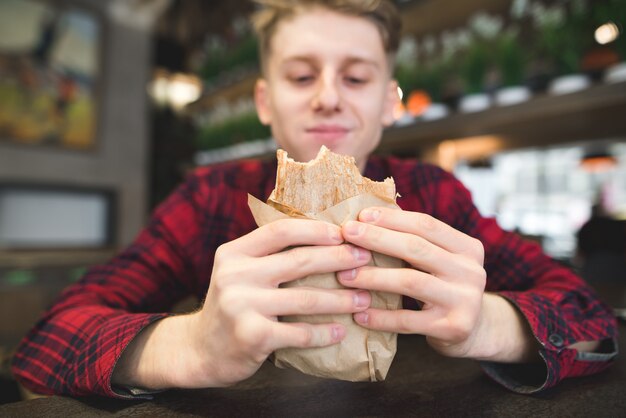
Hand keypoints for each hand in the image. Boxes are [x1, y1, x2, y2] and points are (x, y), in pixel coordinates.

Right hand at [113, 218, 373, 389]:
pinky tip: (341, 331)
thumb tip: (322, 235)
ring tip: (364, 299)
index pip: (280, 231)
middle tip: (366, 259)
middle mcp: (235, 275)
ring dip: (340, 299)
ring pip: (305, 298)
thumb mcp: (239, 271)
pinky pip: (299, 333)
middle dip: (339, 259)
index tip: (343, 232)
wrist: (200, 350)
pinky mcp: (252, 336)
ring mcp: (242, 306)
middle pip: (299, 261)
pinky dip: (324, 333)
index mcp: (234, 253)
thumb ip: (267, 255)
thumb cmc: (233, 305)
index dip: (315, 230)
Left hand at [336, 207, 491, 358]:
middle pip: (417, 248)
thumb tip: (367, 219)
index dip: (392, 219)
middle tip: (346, 234)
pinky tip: (359, 314)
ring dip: (373, 277)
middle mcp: (471, 271)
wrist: (476, 331)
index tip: (361, 216)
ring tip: (344, 276)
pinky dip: (381, 317)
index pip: (426, 225)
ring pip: (411, 282)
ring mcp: (464, 300)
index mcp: (468, 247)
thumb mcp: (441, 261)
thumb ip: (416, 242)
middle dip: (377, 239)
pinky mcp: (453, 328)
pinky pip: (408, 320)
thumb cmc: (444, 287)